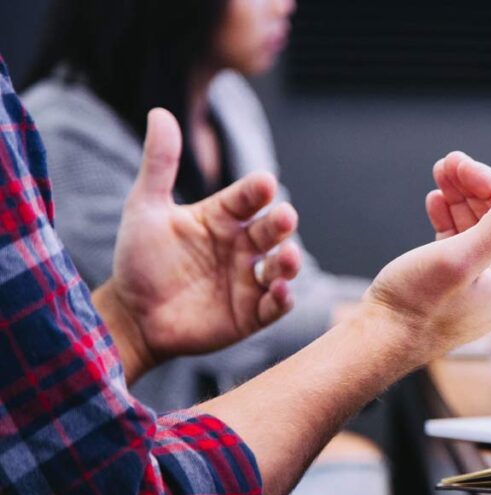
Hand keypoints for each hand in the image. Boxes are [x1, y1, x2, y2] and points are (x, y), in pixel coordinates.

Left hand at [95, 109, 301, 380]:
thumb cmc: (139, 259)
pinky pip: (275, 305)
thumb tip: (160, 112)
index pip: (247, 197)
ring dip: (290, 261)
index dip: (257, 191)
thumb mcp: (145, 208)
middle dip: (281, 223)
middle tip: (284, 217)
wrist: (131, 315)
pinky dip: (283, 299)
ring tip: (287, 258)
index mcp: (223, 217)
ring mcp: (249, 280)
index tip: (263, 183)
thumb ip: (159, 164)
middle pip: (271, 230)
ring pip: (281, 266)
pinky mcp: (251, 314)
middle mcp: (242, 245)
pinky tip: (280, 291)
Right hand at [363, 151, 490, 357]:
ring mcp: (481, 284)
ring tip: (439, 174)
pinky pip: (461, 242)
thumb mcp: (459, 259)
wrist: (379, 340)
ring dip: (460, 198)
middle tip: (447, 162)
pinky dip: (450, 219)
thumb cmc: (416, 306)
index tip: (461, 164)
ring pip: (478, 227)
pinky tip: (436, 202)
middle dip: (473, 187)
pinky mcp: (457, 284)